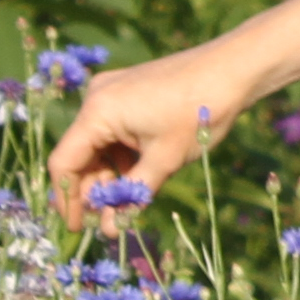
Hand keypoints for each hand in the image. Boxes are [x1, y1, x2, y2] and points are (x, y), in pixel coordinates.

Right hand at [45, 50, 246, 233]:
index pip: (64, 163)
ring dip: (110, 176)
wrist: (235, 68)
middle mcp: (96, 98)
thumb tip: (109, 231)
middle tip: (110, 222)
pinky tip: (138, 178)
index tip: (81, 228)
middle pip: (80, 155)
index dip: (68, 200)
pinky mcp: (128, 92)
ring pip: (98, 146)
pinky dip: (122, 157)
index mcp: (97, 111)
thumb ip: (132, 196)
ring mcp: (112, 93)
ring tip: (127, 205)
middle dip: (94, 190)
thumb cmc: (198, 112)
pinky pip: (114, 132)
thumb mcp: (165, 161)